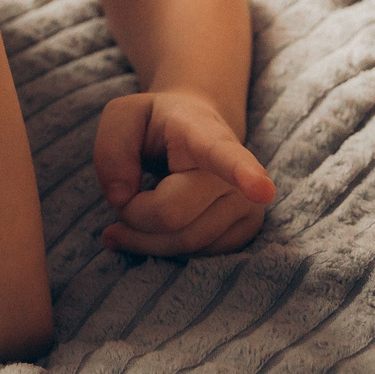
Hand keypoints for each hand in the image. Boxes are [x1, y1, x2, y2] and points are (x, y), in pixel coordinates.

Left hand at [95, 90, 276, 255]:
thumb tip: (123, 197)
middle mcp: (236, 173)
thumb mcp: (123, 117)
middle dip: (132, 214)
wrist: (198, 132)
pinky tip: (155, 229)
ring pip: (184, 244)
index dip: (244, 174)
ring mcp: (247, 204)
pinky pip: (196, 256)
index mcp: (205, 135)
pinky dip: (164, 248)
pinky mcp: (246, 231)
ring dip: (144, 237)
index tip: (262, 190)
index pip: (225, 155)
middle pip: (171, 215)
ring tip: (134, 210)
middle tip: (122, 196)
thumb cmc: (156, 126)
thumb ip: (112, 147)